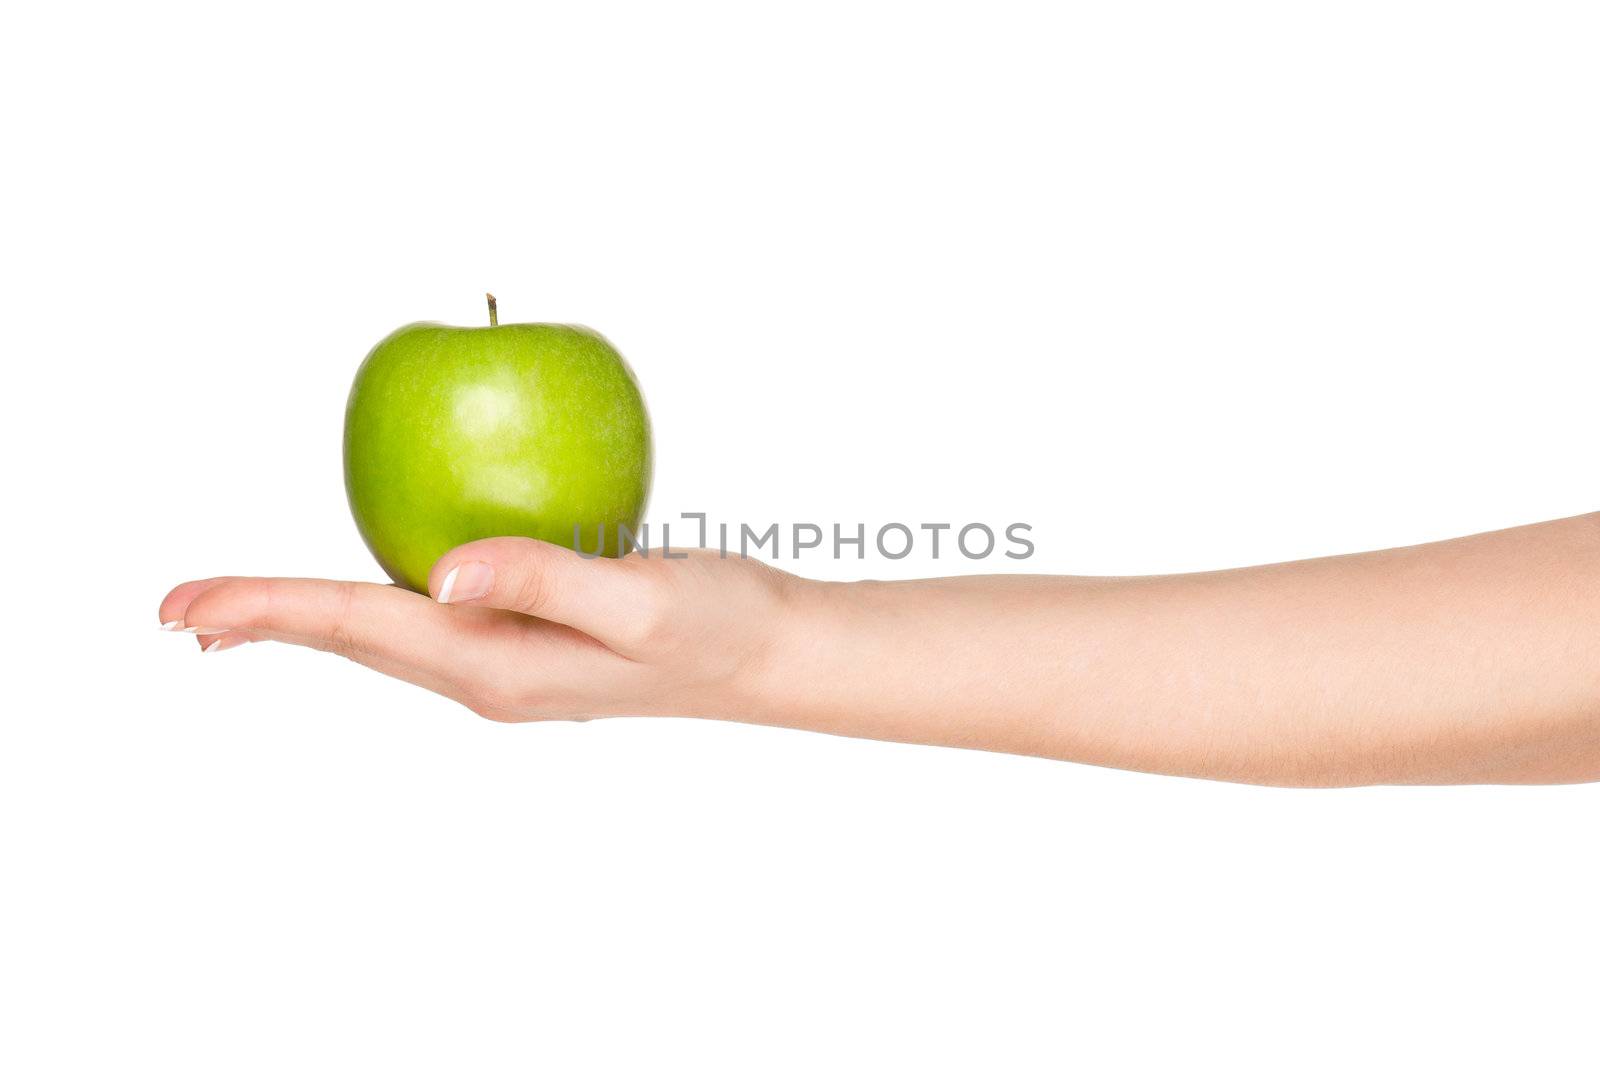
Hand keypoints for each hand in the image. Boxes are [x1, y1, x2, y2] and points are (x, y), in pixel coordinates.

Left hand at [159, 538, 796, 721]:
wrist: (770, 656)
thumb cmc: (721, 625)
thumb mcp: (642, 600)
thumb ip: (544, 580)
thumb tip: (441, 572)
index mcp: (500, 665)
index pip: (362, 627)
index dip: (269, 608)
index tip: (182, 607)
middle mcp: (491, 673)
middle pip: (356, 641)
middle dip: (266, 622)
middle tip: (178, 613)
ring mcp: (510, 665)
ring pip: (384, 638)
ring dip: (310, 622)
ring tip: (240, 616)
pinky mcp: (531, 644)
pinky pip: (427, 624)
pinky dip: (370, 610)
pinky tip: (368, 599)